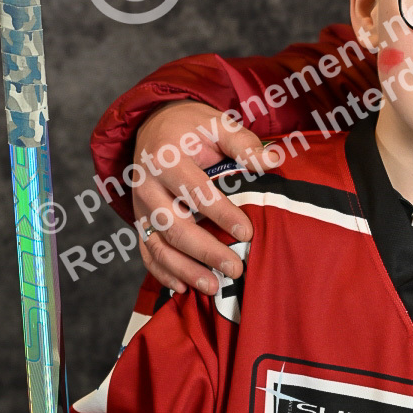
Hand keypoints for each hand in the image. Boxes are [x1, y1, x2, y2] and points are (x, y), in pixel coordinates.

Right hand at [132, 101, 262, 293]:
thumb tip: (273, 160)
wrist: (153, 127)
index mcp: (166, 159)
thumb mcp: (218, 124)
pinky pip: (147, 252)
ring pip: (158, 245)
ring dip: (184, 269)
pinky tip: (183, 288)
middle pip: (174, 225)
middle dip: (205, 251)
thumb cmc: (192, 128)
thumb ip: (243, 143)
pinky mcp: (139, 222)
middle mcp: (146, 186)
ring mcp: (139, 207)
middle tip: (236, 268)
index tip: (248, 233)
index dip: (222, 214)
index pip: (195, 191)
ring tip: (214, 287)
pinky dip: (162, 273)